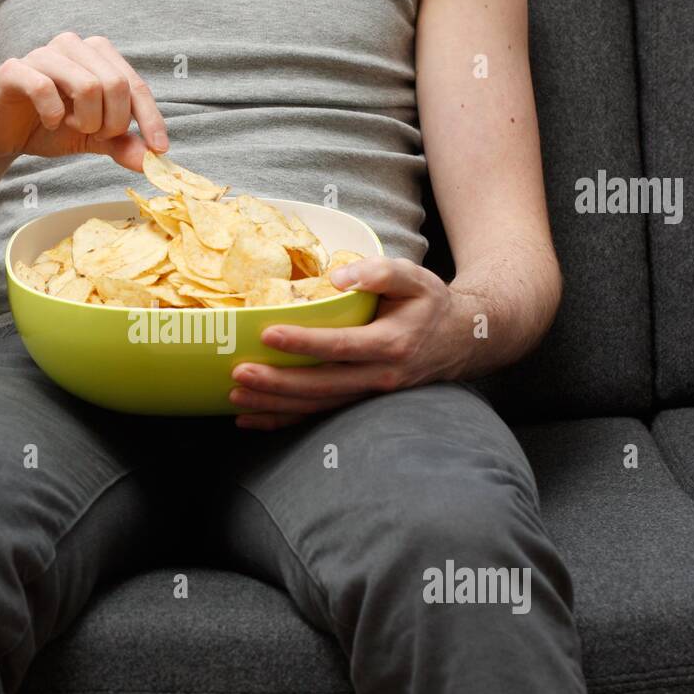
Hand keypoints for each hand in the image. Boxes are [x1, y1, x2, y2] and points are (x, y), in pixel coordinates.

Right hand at [0, 31, 167, 170]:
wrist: (0, 133)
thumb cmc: (48, 127)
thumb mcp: (93, 139)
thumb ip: (122, 144)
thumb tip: (154, 161)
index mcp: (98, 55)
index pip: (135, 85)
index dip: (151, 118)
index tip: (160, 149)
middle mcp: (73, 46)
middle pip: (116, 84)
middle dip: (111, 122)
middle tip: (93, 134)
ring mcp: (43, 54)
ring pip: (87, 85)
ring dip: (85, 120)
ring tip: (71, 127)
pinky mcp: (15, 69)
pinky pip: (45, 88)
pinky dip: (54, 115)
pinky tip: (49, 122)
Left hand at [229, 257, 470, 429]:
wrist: (458, 340)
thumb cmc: (429, 304)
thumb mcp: (415, 278)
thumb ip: (380, 271)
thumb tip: (337, 277)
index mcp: (391, 343)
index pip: (341, 346)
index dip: (304, 342)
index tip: (268, 334)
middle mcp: (379, 377)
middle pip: (321, 385)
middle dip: (277, 383)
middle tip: (239, 373)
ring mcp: (368, 396)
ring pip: (316, 407)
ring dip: (274, 405)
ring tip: (236, 396)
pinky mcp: (358, 403)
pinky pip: (317, 417)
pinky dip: (282, 421)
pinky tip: (251, 418)